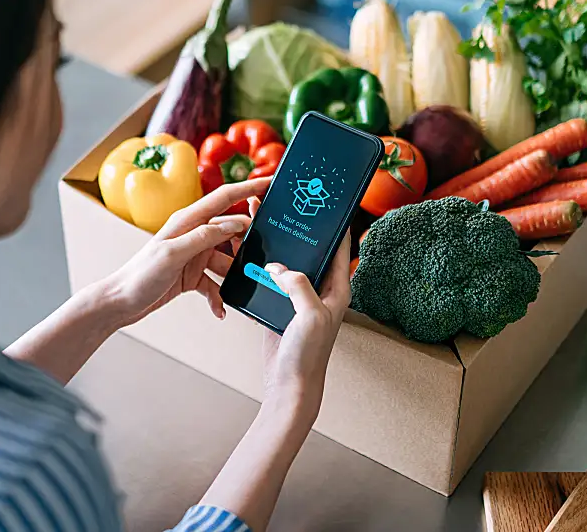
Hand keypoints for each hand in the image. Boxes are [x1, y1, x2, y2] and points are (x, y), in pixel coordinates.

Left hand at [105, 177, 270, 326]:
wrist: (120, 303)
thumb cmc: (139, 275)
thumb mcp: (173, 253)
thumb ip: (205, 236)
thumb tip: (236, 223)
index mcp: (187, 221)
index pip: (224, 198)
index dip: (248, 188)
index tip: (270, 183)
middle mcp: (193, 234)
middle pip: (230, 230)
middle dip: (248, 242)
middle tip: (266, 252)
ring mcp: (194, 255)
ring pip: (227, 260)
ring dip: (235, 275)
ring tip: (243, 287)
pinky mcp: (192, 275)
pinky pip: (215, 284)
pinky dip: (219, 296)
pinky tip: (220, 310)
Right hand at [248, 197, 351, 423]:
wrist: (290, 385)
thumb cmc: (309, 355)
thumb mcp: (310, 316)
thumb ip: (298, 286)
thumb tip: (279, 268)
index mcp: (337, 287)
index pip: (340, 246)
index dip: (334, 222)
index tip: (325, 199)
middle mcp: (321, 289)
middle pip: (309, 249)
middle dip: (296, 227)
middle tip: (282, 203)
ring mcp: (301, 297)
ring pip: (288, 263)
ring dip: (274, 246)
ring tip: (258, 221)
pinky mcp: (282, 306)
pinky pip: (272, 280)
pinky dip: (260, 267)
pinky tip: (246, 254)